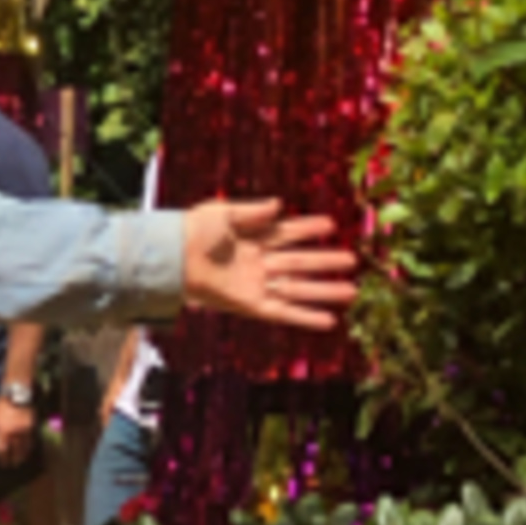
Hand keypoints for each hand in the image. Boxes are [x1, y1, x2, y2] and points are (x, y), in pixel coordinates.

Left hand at [0, 396, 36, 464]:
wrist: (16, 395)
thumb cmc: (1, 406)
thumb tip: (0, 440)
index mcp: (2, 431)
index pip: (2, 450)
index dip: (2, 458)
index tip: (2, 463)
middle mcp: (14, 433)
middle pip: (15, 451)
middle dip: (14, 459)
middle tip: (14, 465)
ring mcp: (24, 431)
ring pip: (25, 447)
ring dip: (23, 454)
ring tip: (22, 460)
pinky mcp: (32, 427)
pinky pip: (31, 439)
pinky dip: (30, 446)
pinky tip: (29, 449)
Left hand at [178, 201, 357, 329]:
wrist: (173, 257)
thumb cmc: (192, 230)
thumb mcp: (222, 213)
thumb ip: (251, 211)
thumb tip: (279, 204)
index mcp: (251, 237)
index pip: (286, 232)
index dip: (307, 228)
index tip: (331, 223)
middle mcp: (257, 262)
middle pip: (299, 262)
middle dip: (325, 261)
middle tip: (352, 260)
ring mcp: (256, 284)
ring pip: (298, 288)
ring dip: (324, 290)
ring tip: (352, 290)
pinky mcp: (251, 306)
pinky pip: (284, 312)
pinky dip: (306, 317)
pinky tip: (329, 320)